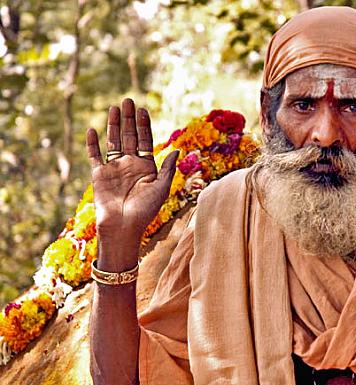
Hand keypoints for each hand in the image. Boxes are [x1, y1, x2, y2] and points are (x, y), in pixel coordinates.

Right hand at [86, 98, 177, 267]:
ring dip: (114, 125)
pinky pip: (95, 156)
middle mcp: (130, 165)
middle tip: (128, 100)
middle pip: (129, 137)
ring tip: (114, 108)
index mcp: (146, 167)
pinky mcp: (99, 175)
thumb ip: (168, 168)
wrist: (123, 227)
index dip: (144, 125)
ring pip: (113, 141)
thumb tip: (178, 148)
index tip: (143, 109)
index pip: (145, 141)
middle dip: (129, 119)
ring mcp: (114, 169)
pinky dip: (92, 144)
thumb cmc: (145, 211)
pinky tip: (92, 129)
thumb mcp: (161, 188)